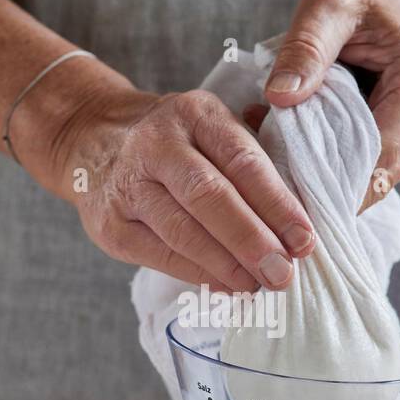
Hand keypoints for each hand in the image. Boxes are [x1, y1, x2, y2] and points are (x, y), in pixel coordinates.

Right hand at [40, 85, 314, 291]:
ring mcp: (128, 184)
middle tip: (283, 273)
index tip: (304, 240)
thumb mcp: (212, 129)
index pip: (242, 160)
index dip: (277, 204)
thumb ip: (254, 162)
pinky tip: (225, 286)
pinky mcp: (110, 224)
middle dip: (252, 239)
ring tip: (258, 285)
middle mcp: (157, 144)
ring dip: (226, 264)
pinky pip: (160, 255)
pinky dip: (197, 275)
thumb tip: (297, 226)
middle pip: (210, 196)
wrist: (94, 140)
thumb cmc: (179, 144)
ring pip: (182, 231)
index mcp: (195, 114)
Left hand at [262, 0, 399, 210]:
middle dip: (323, 179)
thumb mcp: (329, 4)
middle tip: (271, 161)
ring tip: (287, 140)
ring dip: (328, 173)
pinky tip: (313, 141)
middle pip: (375, 178)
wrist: (397, 6)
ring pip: (372, 183)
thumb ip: (306, 46)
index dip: (334, 179)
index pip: (379, 155)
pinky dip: (339, 167)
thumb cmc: (364, 1)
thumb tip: (280, 97)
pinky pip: (372, 175)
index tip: (285, 184)